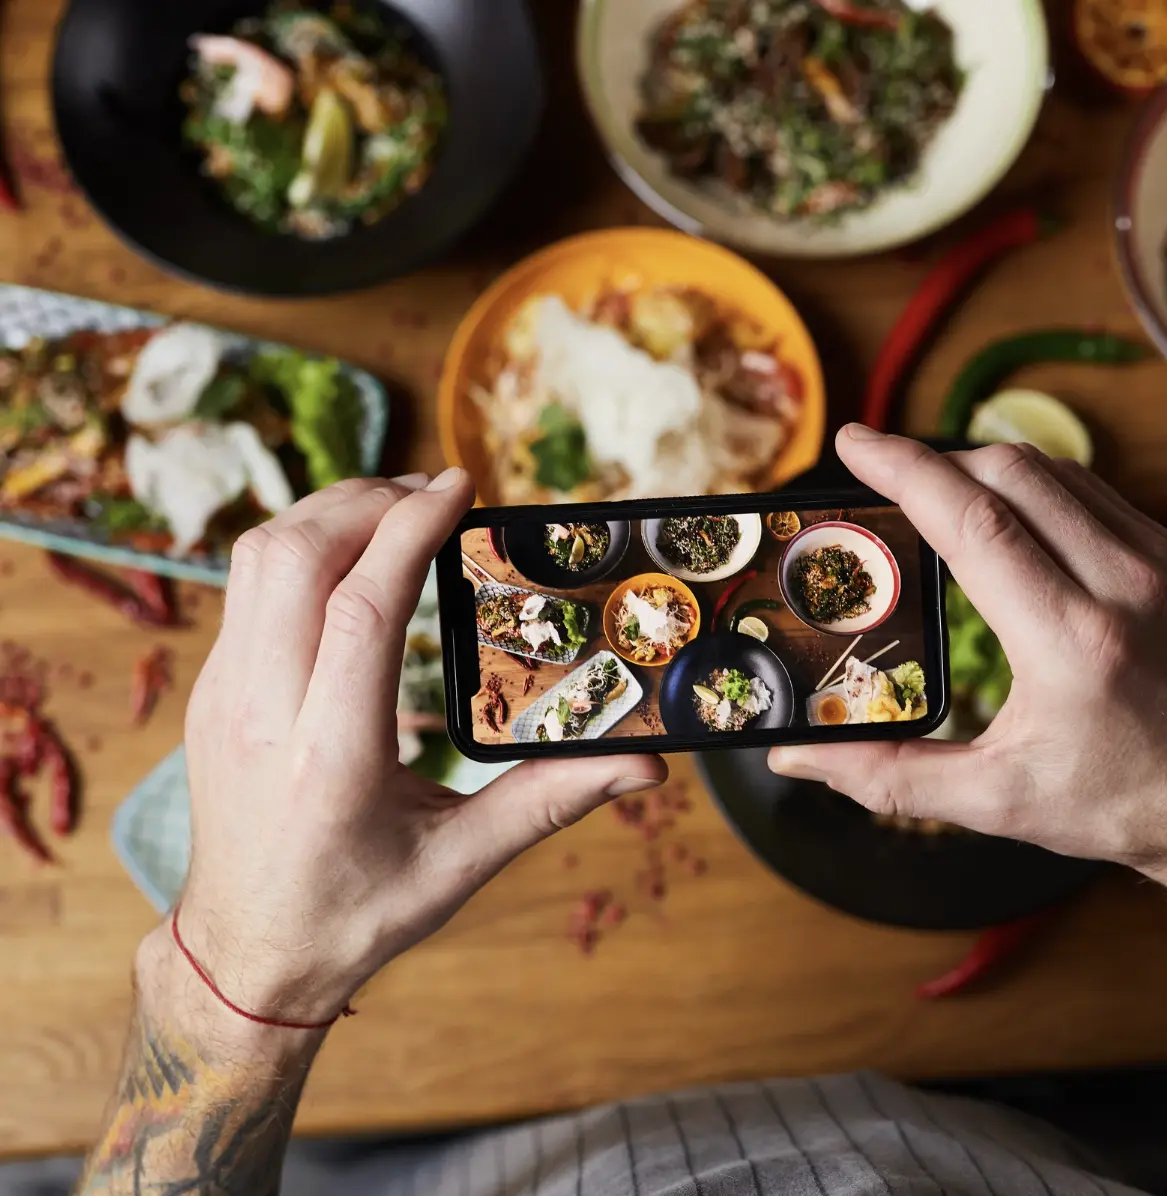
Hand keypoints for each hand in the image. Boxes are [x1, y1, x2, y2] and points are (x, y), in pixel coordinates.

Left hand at [170, 470, 666, 1023]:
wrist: (245, 958)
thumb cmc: (354, 915)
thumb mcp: (460, 865)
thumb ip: (551, 801)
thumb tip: (645, 766)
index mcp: (328, 757)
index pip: (363, 605)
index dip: (410, 528)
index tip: (458, 485)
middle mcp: (261, 713)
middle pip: (293, 556)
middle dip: (366, 500)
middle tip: (435, 491)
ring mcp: (221, 698)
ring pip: (256, 560)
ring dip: (326, 515)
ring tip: (396, 509)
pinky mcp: (210, 693)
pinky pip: (245, 589)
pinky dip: (300, 549)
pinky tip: (353, 558)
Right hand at [770, 427, 1166, 927]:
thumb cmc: (1124, 807)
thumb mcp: (999, 802)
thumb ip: (889, 777)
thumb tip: (794, 760)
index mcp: (1072, 643)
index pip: (974, 520)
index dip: (904, 468)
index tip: (851, 441)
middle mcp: (1122, 585)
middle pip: (1010, 473)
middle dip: (934, 459)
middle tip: (879, 471)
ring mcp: (1158, 563)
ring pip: (1053, 471)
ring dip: (984, 467)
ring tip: (933, 491)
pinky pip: (1092, 492)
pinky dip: (1036, 487)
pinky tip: (1003, 515)